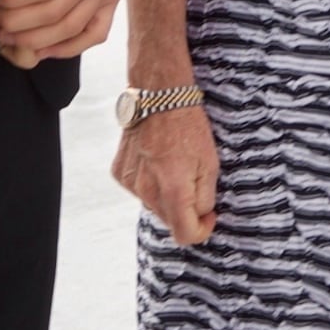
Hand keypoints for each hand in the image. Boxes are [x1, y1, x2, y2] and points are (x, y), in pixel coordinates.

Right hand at [112, 100, 218, 244]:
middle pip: (169, 221)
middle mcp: (146, 191)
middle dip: (185, 210)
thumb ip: (205, 198)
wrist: (159, 94)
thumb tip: (200, 216)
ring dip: (167, 195)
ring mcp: (130, 182)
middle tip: (195, 181)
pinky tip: (158, 159)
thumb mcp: (210, 163)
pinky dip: (150, 182)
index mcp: (173, 190)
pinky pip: (139, 189)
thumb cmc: (189, 125)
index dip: (202, 230)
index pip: (184, 235)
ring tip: (175, 164)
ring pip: (154, 205)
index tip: (209, 214)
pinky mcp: (119, 172)